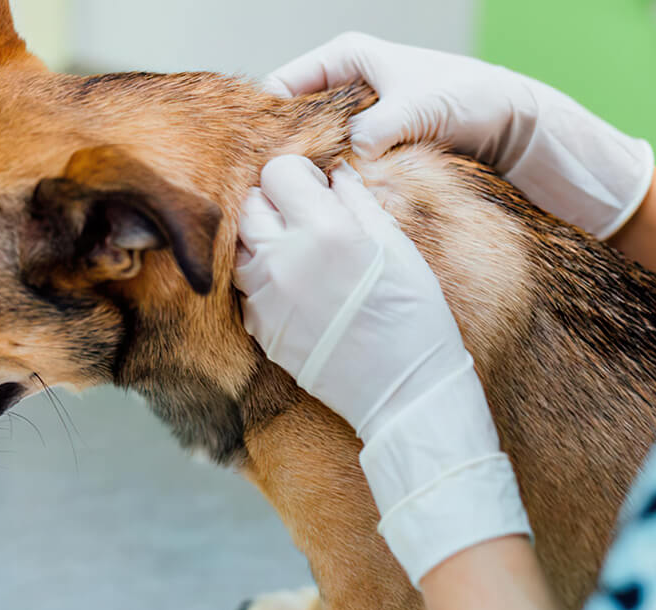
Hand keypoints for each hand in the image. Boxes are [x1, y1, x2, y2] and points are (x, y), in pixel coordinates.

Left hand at [236, 155, 530, 585]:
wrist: (402, 390)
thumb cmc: (413, 316)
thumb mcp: (397, 248)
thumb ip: (358, 203)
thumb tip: (334, 176)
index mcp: (324, 230)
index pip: (278, 173)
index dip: (298, 176)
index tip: (315, 187)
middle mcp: (284, 259)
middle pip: (250, 206)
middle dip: (275, 203)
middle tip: (305, 217)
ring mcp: (266, 297)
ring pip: (241, 248)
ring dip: (264, 241)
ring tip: (300, 253)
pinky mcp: (260, 328)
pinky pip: (246, 289)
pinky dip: (264, 280)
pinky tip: (297, 289)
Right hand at [264, 32, 653, 239]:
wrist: (509, 120)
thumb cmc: (469, 97)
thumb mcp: (419, 106)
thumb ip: (381, 126)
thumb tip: (353, 150)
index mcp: (344, 56)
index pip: (282, 84)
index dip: (266, 120)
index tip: (261, 157)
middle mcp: (343, 82)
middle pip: (291, 118)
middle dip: (284, 150)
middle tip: (274, 187)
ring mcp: (354, 114)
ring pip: (313, 143)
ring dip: (309, 169)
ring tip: (299, 199)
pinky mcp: (369, 141)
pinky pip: (337, 160)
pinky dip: (332, 179)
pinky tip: (327, 202)